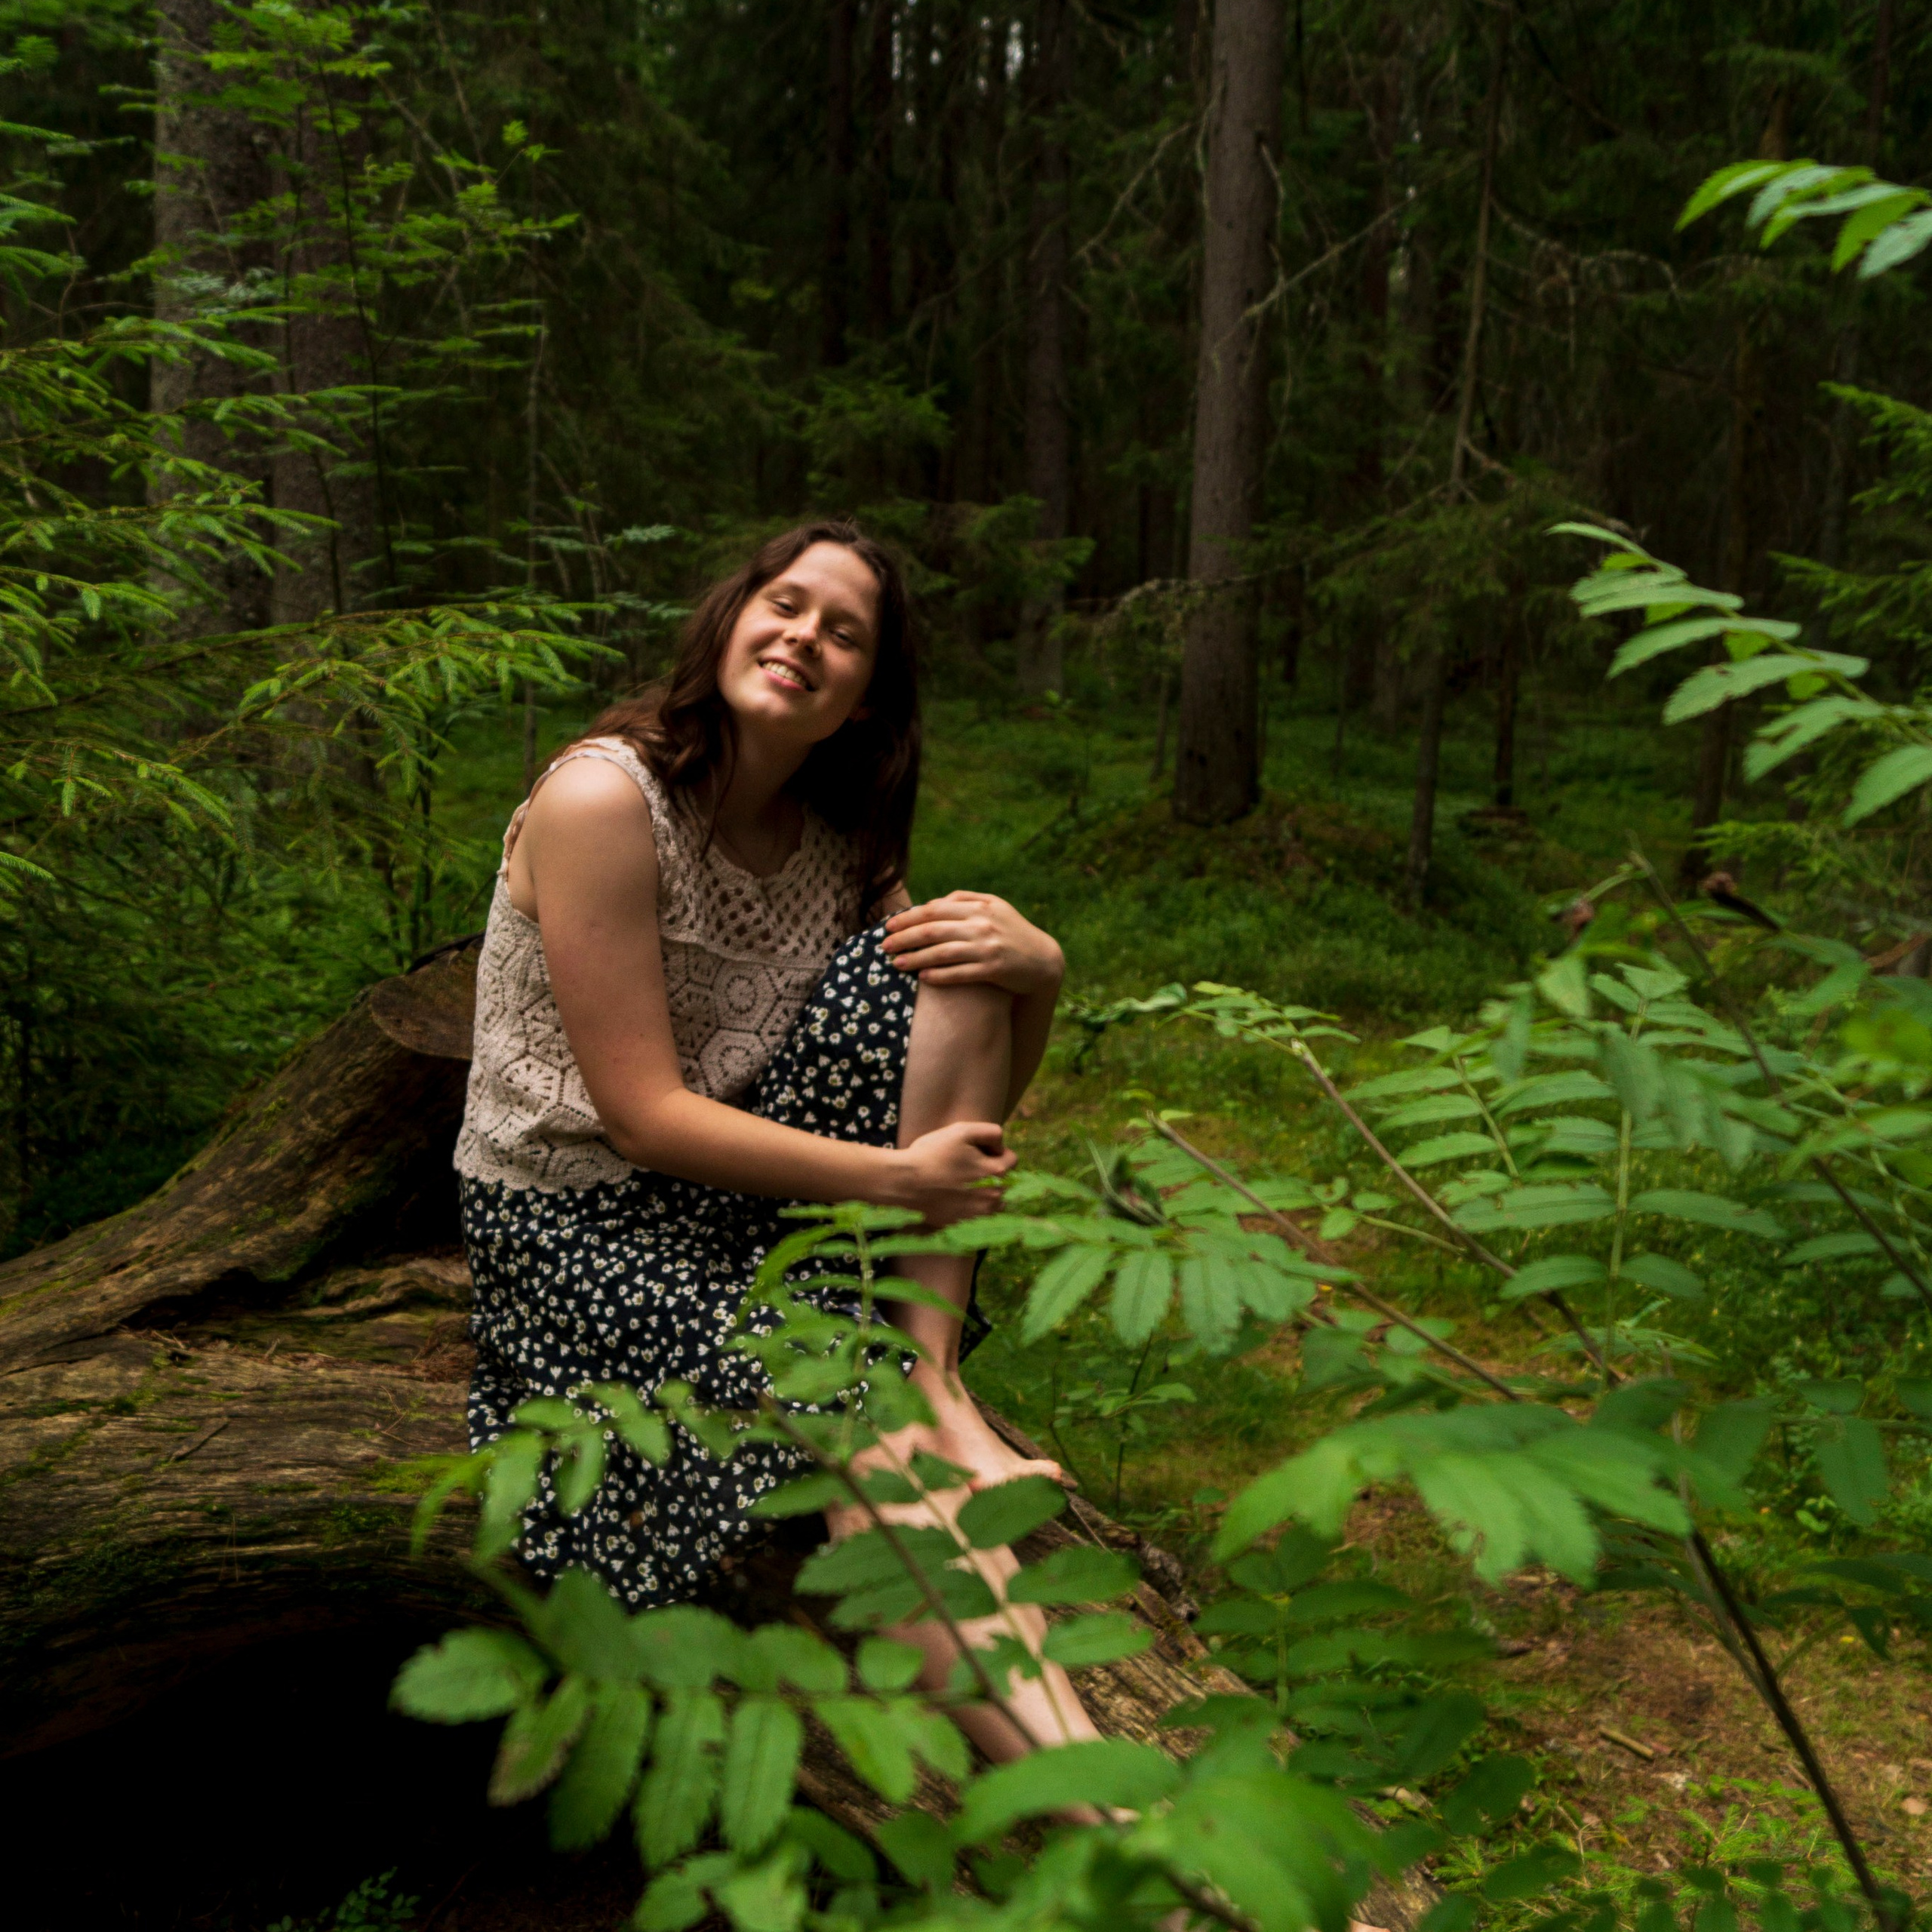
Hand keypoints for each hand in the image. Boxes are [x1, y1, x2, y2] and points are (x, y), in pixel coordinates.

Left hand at [881, 891, 1064, 995]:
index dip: (909, 917)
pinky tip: (923, 978)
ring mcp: (988, 947)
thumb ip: (967, 900)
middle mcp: (982, 924)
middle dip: (904, 938)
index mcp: (980, 906)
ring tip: (896, 964)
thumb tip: (937, 901)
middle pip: (932, 930)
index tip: (890, 926)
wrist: (1043, 960)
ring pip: (942, 952)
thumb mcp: (995, 908)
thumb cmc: (1013, 932)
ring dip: (915, 958)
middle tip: (884, 946)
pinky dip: (939, 975)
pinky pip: (959, 973)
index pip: (935, 909)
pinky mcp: (993, 969)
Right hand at [883, 1120, 1015, 1225]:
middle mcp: (993, 1198)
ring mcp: (980, 1215)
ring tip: (962, 1183)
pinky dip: (973, 1206)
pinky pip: (980, 1216)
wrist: (903, 1183)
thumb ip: (991, 1132)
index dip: (995, 1151)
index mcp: (996, 1173)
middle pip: (1006, 1181)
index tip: (976, 1151)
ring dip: (986, 1191)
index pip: (1013, 1160)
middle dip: (992, 1171)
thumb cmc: (931, 1154)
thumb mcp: (961, 1131)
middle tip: (966, 1166)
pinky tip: (954, 1197)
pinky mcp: (965, 1226)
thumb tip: (1001, 1144)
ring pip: (995, 1200)